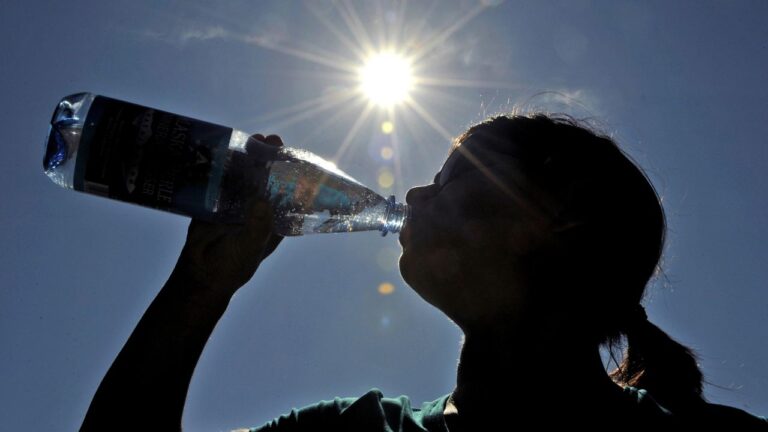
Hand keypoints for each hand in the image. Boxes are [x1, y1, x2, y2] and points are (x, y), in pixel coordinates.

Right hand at [175, 134, 284, 296]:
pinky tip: (227, 149)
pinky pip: (223, 179)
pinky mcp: (217, 200)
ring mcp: (238, 203)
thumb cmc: (232, 267)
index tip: (296, 158)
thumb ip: (257, 226)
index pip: (289, 195)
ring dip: (250, 157)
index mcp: (275, 221)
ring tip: (254, 139)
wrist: (200, 274)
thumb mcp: (249, 248)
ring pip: (247, 175)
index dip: (294, 176)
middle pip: (269, 179)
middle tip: (272, 140)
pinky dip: (225, 165)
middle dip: (272, 159)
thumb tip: (263, 201)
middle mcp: (259, 209)